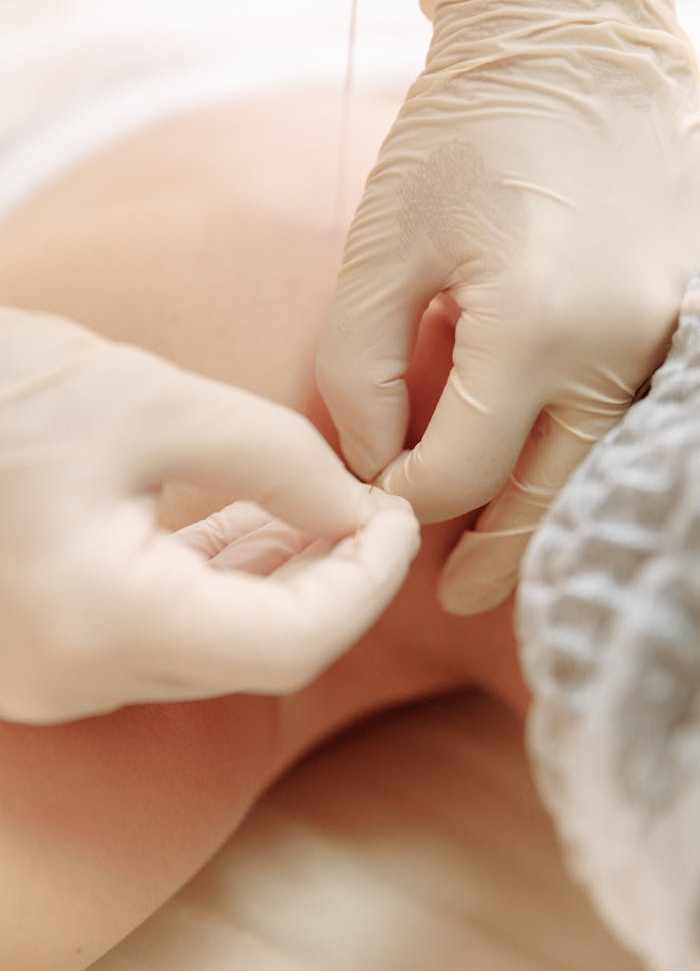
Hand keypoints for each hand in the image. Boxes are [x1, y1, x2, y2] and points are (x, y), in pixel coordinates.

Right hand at [0, 308, 418, 722]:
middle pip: (257, 654)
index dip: (365, 585)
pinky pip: (165, 630)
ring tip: (331, 510)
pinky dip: (223, 583)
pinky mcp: (50, 647)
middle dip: (334, 582)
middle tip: (376, 508)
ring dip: (283, 582)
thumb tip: (356, 511)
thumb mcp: (149, 398)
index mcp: (99, 619)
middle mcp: (76, 673)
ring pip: (215, 646)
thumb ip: (275, 458)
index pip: (289, 646)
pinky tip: (262, 527)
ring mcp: (57, 672)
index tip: (398, 517)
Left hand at [317, 0, 699, 613]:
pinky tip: (546, 478)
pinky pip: (627, 424)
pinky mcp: (679, 326)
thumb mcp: (381, 247)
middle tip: (453, 596)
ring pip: (597, 469)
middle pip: (550, 496)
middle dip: (492, 551)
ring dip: (542, 517)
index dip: (404, 497)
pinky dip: (579, 462)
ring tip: (494, 561)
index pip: (461, 470)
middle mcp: (619, 348)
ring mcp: (664, 340)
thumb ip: (361, 368)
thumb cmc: (463, 138)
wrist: (571, 57)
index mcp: (535, 327)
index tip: (373, 491)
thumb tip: (376, 462)